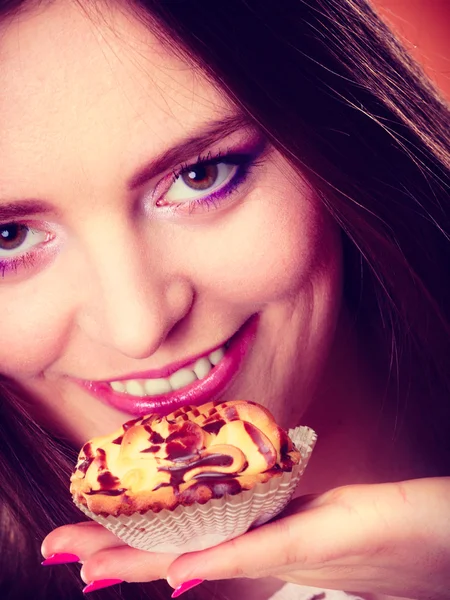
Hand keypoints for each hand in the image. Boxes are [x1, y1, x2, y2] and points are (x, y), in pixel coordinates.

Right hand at [41, 478, 449, 598]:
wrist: (436, 540)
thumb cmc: (382, 530)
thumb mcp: (319, 519)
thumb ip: (271, 520)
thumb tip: (227, 529)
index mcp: (261, 536)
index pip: (182, 542)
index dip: (129, 547)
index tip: (81, 550)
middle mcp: (265, 548)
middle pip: (177, 551)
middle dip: (116, 553)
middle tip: (60, 551)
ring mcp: (290, 546)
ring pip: (203, 554)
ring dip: (144, 560)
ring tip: (90, 565)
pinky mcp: (321, 535)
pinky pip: (261, 550)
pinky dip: (219, 557)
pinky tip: (181, 569)